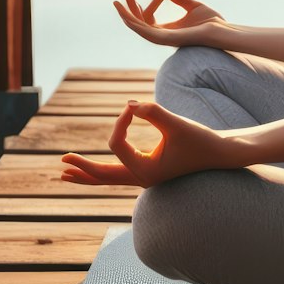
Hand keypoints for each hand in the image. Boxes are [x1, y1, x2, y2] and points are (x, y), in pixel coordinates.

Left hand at [59, 99, 254, 188]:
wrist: (222, 153)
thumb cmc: (202, 139)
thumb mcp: (177, 123)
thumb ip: (153, 112)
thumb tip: (129, 105)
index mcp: (147, 172)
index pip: (117, 144)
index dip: (120, 121)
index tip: (131, 107)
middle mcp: (143, 178)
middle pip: (104, 176)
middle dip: (82, 169)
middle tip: (61, 163)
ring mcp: (146, 177)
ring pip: (110, 178)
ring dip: (88, 174)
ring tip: (64, 174)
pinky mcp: (150, 170)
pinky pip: (119, 172)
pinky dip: (103, 171)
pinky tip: (93, 169)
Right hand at [113, 0, 239, 49]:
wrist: (222, 30)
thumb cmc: (213, 21)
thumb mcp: (192, 5)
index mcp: (169, 30)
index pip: (149, 19)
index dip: (146, 6)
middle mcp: (164, 36)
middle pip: (140, 24)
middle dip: (130, 10)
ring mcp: (164, 39)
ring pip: (139, 29)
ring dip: (127, 16)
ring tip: (117, 4)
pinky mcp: (168, 39)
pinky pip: (147, 32)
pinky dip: (136, 24)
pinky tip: (128, 16)